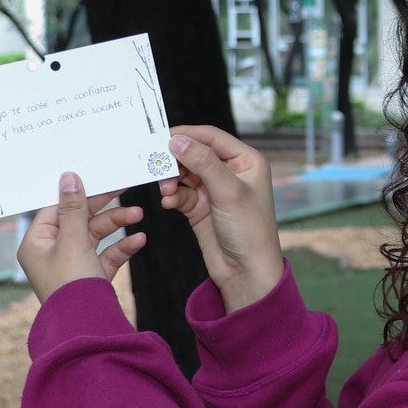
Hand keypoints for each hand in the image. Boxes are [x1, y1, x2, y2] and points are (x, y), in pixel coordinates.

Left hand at [18, 172, 142, 303]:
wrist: (86, 326)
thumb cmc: (71, 283)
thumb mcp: (73, 239)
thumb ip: (74, 208)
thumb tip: (68, 178)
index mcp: (37, 243)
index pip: (55, 209)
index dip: (76, 194)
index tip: (96, 179)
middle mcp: (51, 253)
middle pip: (79, 220)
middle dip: (104, 208)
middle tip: (123, 188)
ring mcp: (72, 266)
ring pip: (95, 236)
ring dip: (117, 224)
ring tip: (138, 215)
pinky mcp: (90, 277)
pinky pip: (106, 255)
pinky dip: (121, 246)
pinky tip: (139, 240)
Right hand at [160, 125, 283, 312]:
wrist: (246, 272)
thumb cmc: (250, 231)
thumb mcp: (228, 192)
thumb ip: (203, 162)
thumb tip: (178, 139)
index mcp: (247, 161)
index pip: (212, 137)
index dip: (188, 134)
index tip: (162, 137)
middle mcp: (231, 171)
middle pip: (195, 153)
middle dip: (176, 160)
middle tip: (157, 165)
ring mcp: (215, 190)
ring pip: (184, 173)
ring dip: (171, 179)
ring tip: (166, 190)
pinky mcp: (201, 207)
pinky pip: (180, 193)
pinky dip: (172, 195)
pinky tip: (169, 203)